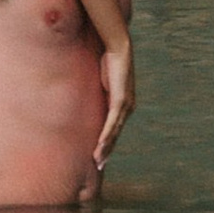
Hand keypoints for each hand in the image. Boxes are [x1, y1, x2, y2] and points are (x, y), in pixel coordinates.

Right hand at [92, 35, 135, 172]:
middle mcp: (127, 108)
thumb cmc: (109, 59)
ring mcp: (125, 106)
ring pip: (114, 133)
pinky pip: (112, 122)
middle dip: (106, 151)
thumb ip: (98, 90)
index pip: (113, 128)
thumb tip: (86, 92)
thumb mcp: (101, 79)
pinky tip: (100, 145)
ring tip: (97, 161)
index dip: (106, 143)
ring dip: (105, 148)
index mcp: (123, 105)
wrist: (118, 46)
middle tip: (98, 165)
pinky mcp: (120, 101)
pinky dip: (106, 135)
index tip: (99, 154)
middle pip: (115, 135)